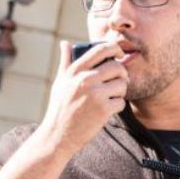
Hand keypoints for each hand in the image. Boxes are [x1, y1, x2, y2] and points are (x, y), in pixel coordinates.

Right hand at [37, 41, 127, 155]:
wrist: (57, 136)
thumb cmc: (59, 108)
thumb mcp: (60, 82)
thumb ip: (65, 62)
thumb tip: (65, 43)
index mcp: (75, 71)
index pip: (101, 50)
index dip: (115, 48)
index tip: (119, 54)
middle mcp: (85, 80)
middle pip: (117, 67)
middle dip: (122, 74)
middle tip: (119, 81)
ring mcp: (94, 94)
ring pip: (122, 85)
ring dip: (120, 92)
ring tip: (110, 97)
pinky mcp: (103, 110)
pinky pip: (121, 102)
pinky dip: (117, 106)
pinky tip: (107, 110)